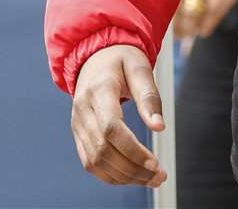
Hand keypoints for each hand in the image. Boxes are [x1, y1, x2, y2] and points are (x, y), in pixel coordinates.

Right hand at [70, 44, 166, 187]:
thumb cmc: (120, 61)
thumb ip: (149, 96)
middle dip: (133, 169)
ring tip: (150, 179)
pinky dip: (112, 175)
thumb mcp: (139, 68)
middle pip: (104, 149)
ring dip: (124, 176)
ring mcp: (78, 123)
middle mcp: (82, 109)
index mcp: (98, 90)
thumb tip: (159, 127)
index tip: (155, 163)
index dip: (132, 150)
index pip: (111, 128)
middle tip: (160, 176)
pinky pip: (90, 163)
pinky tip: (132, 176)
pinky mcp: (78, 134)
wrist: (95, 58)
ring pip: (96, 161)